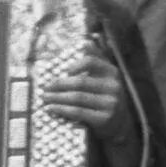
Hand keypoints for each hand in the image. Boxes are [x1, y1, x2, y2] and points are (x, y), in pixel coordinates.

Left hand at [43, 40, 139, 166]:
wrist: (121, 125)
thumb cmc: (107, 96)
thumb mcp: (106, 76)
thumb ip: (97, 59)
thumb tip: (85, 41)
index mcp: (112, 72)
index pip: (92, 62)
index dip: (76, 64)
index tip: (64, 70)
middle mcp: (113, 87)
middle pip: (80, 82)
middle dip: (59, 84)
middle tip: (45, 88)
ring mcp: (110, 104)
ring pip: (77, 98)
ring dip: (57, 98)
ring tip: (44, 98)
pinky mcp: (104, 119)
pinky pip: (78, 112)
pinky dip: (62, 110)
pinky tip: (52, 109)